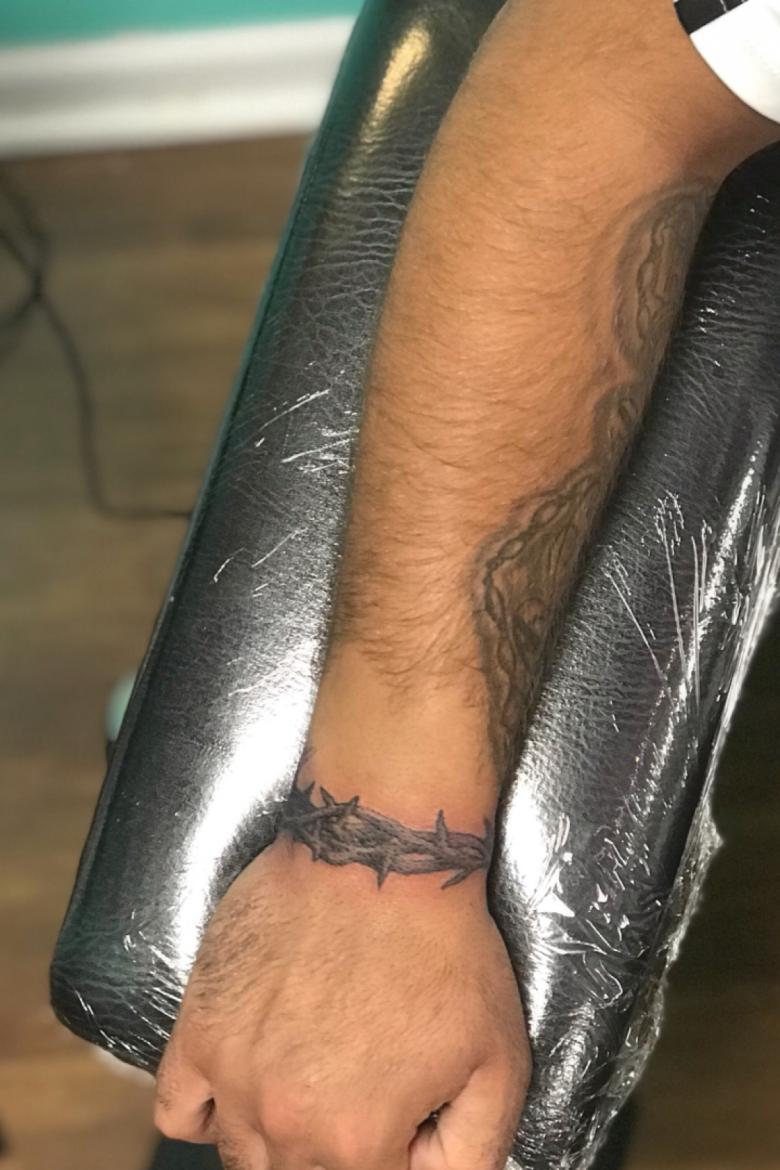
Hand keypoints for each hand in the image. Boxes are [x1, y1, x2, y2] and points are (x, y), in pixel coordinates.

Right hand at [155, 827, 529, 1169]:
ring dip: (276, 1136)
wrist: (379, 857)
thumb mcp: (500, 1061)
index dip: (395, 1154)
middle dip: (337, 1148)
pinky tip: (242, 1083)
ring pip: (241, 1154)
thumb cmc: (441, 947)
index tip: (404, 1116)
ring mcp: (232, 1075)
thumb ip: (475, 1152)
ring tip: (311, 1081)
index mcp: (356, 1142)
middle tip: (362, 1091)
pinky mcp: (198, 1028)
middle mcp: (284, 1123)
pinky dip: (206, 1111)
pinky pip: (178, 1110)